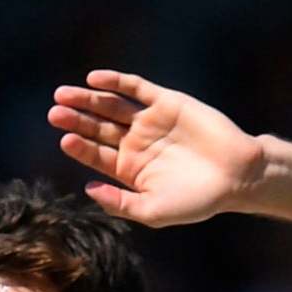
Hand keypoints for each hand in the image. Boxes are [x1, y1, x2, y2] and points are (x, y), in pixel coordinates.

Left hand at [49, 70, 267, 225]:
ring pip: (111, 106)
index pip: (95, 155)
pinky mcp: (166, 102)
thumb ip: (120, 203)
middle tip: (54, 113)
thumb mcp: (153, 211)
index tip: (65, 139)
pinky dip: (116, 82)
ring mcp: (149, 121)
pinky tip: (95, 80)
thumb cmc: (196, 201)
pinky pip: (136, 88)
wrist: (237, 176)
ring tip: (64, 94)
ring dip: (88, 99)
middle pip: (97, 128)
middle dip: (76, 119)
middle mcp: (135, 143)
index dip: (79, 147)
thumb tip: (88, 189)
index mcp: (129, 170)